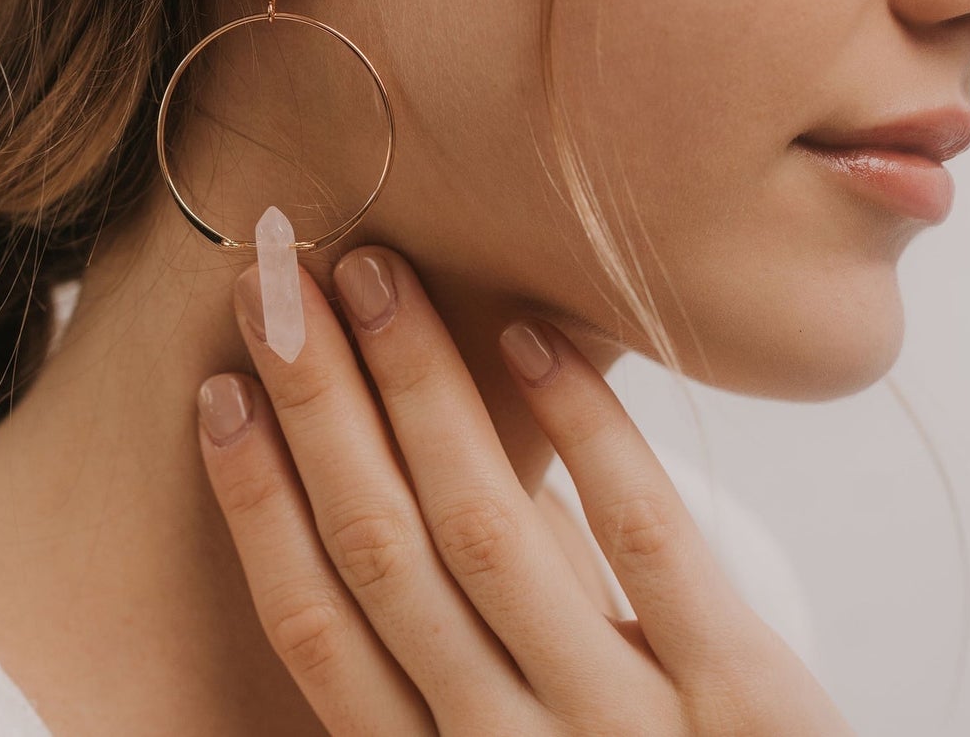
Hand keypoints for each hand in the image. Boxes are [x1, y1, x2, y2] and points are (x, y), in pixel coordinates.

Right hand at [195, 245, 851, 735]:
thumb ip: (473, 630)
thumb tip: (424, 452)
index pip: (314, 628)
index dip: (258, 503)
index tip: (219, 391)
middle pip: (382, 553)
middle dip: (318, 406)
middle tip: (275, 287)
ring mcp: (626, 732)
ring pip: (490, 532)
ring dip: (421, 388)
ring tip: (376, 278)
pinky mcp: (749, 706)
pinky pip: (648, 542)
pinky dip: (583, 429)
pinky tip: (528, 336)